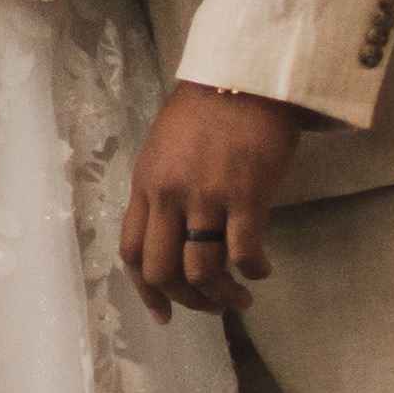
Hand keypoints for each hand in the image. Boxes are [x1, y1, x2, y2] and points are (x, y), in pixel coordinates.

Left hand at [118, 82, 305, 321]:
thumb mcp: (163, 151)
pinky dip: (252, 271)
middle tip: (210, 306)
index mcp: (145, 186)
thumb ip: (161, 192)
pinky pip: (243, 252)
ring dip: (222, 296)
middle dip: (186, 301)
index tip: (163, 314)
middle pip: (163, 270)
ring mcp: (206, 196)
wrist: (242, 78)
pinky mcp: (246, 195)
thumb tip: (169, 234)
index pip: (132, 253)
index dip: (146, 291)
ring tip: (240, 299)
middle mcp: (169, 196)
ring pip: (202, 270)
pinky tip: (261, 271)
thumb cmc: (205, 111)